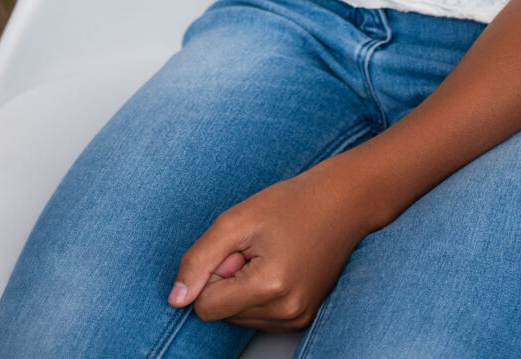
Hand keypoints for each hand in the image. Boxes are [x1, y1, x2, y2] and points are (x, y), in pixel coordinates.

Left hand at [168, 159, 377, 330]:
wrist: (344, 202)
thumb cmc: (292, 204)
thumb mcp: (235, 220)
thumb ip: (198, 260)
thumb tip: (175, 299)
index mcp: (269, 287)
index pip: (206, 307)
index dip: (210, 274)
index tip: (234, 250)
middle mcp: (287, 312)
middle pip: (222, 314)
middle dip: (228, 280)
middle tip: (254, 248)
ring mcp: (298, 318)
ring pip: (238, 317)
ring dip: (243, 286)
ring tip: (268, 255)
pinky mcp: (303, 318)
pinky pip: (258, 316)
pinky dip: (258, 293)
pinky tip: (278, 266)